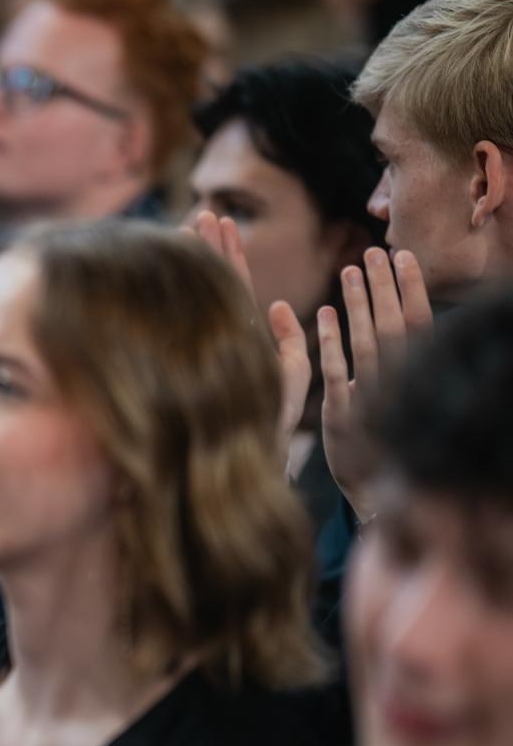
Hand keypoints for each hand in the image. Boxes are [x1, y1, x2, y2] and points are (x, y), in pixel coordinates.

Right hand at [188, 210, 312, 461]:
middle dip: (210, 245)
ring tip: (195, 221)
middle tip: (203, 213)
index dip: (228, 252)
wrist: (255, 459)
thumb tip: (276, 305)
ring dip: (202, 254)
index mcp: (245, 335)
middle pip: (218, 279)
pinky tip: (183, 256)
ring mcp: (211, 341)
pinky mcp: (204, 349)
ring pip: (207, 289)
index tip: (219, 220)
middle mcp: (225, 334)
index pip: (236, 284)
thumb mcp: (294, 377)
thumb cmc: (276, 423)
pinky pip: (202, 308)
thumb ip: (290, 343)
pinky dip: (193, 281)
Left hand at [318, 248, 431, 520]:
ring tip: (350, 268)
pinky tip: (325, 312)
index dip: (412, 288)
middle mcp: (401, 386)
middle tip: (373, 251)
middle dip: (384, 287)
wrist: (376, 494)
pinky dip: (333, 342)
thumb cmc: (388, 438)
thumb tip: (389, 323)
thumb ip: (393, 363)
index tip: (403, 255)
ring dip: (360, 304)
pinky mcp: (343, 417)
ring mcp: (372, 401)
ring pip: (368, 344)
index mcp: (417, 378)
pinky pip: (338, 373)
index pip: (419, 323)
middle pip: (394, 326)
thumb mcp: (397, 398)